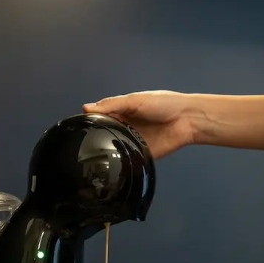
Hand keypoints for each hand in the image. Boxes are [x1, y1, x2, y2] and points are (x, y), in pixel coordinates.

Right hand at [83, 91, 197, 158]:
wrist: (187, 120)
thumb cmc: (164, 104)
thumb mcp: (135, 100)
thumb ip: (112, 105)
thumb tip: (87, 108)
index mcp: (123, 111)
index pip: (101, 117)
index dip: (90, 121)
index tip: (76, 126)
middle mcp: (126, 127)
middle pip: (106, 133)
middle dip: (96, 137)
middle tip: (83, 142)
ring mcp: (133, 141)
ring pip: (115, 148)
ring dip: (107, 150)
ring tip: (93, 153)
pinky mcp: (142, 154)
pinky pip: (128, 159)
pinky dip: (121, 160)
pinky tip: (111, 162)